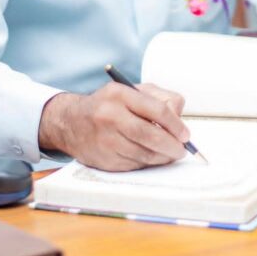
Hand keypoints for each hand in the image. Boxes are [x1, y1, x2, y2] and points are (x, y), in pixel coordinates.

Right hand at [38, 82, 188, 170]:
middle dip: (172, 146)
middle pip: (151, 136)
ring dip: (162, 158)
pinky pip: (133, 165)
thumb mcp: (133, 90)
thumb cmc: (110, 105)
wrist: (71, 122)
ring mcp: (105, 139)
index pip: (157, 110)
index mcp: (120, 94)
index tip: (185, 135)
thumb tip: (179, 119)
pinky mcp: (103, 159)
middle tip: (181, 150)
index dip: (176, 125)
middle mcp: (110, 116)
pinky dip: (147, 164)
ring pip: (144, 154)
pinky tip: (151, 158)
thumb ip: (160, 98)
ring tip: (169, 155)